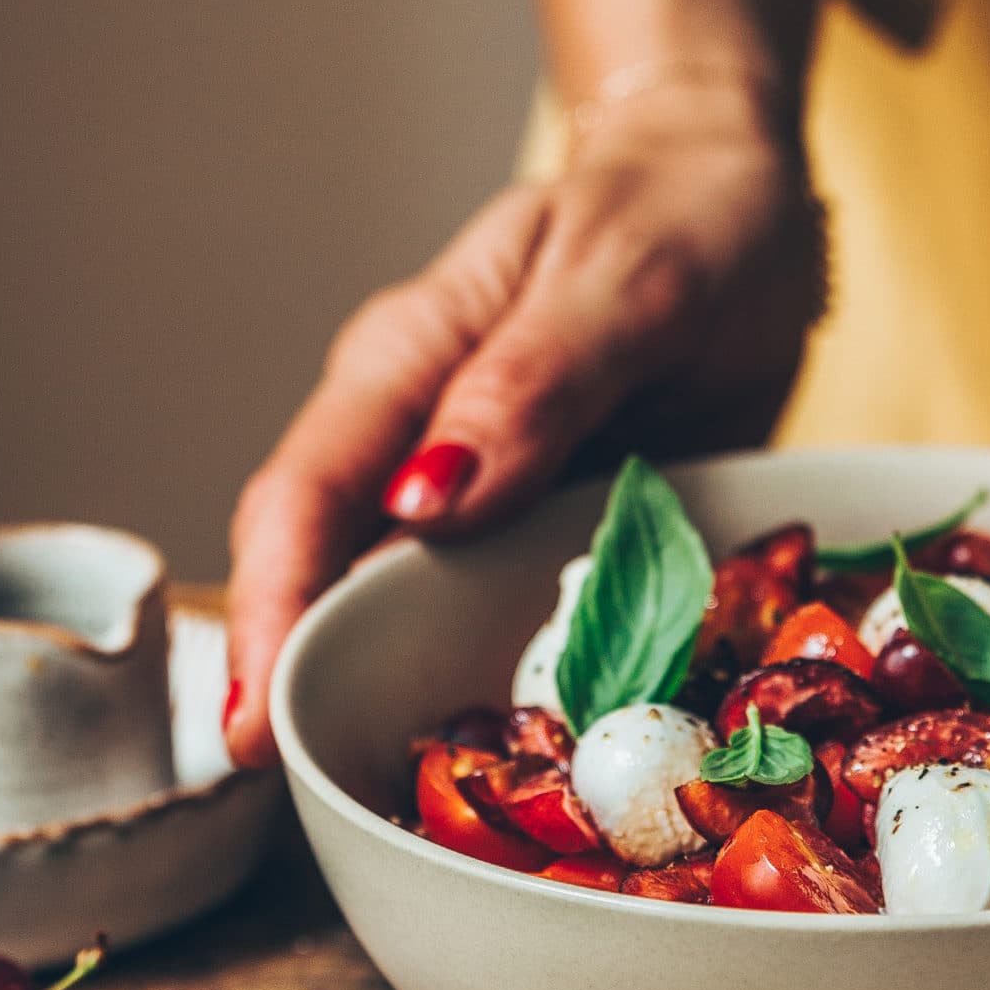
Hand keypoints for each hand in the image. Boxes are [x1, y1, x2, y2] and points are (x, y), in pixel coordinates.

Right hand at [224, 89, 822, 764]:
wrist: (736, 183)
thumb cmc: (682, 207)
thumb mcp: (627, 280)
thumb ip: (530, 385)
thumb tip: (424, 503)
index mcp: (406, 361)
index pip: (304, 502)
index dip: (272, 618)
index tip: (254, 728)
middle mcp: (416, 432)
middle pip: (324, 572)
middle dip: (303, 684)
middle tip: (310, 801)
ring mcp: (473, 487)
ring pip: (401, 603)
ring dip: (388, 692)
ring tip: (384, 806)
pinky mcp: (536, 523)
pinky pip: (492, 609)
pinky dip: (485, 676)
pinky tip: (501, 756)